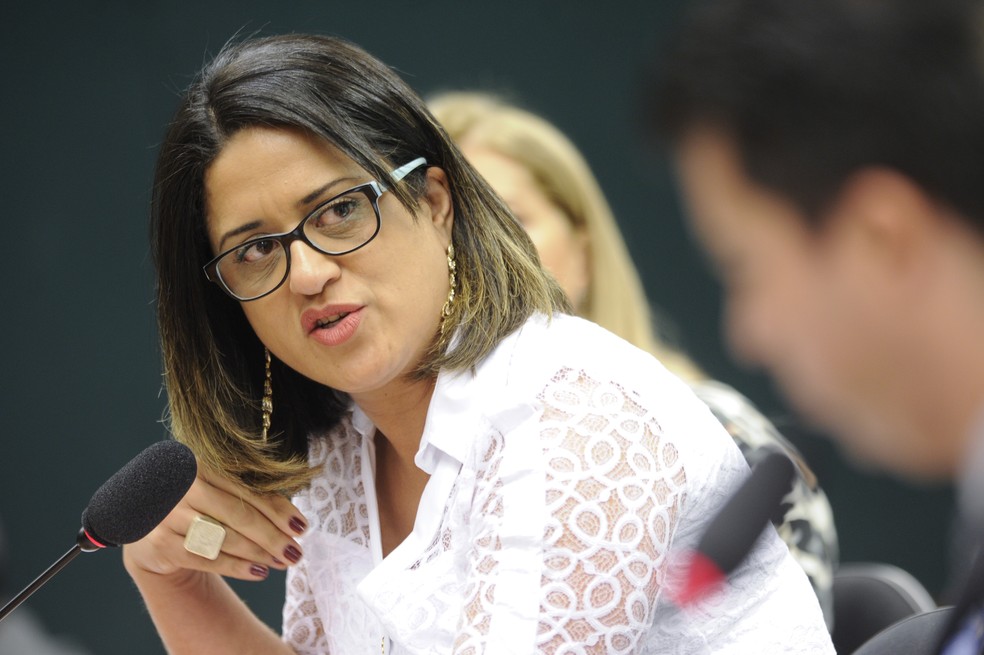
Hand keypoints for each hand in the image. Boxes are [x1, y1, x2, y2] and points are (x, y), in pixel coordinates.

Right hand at [123, 470, 306, 581]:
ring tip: (282, 563)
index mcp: (202, 465)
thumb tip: (294, 523)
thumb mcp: (218, 492)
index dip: (278, 510)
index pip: (248, 490)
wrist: (150, 529)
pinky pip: (206, 558)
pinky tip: (259, 572)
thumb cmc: (198, 507)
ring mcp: (168, 515)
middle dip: (272, 536)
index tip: (301, 527)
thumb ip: (250, 497)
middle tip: (296, 552)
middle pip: (239, 514)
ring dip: (258, 553)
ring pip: (224, 538)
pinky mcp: (160, 543)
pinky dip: (236, 567)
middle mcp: (183, 486)